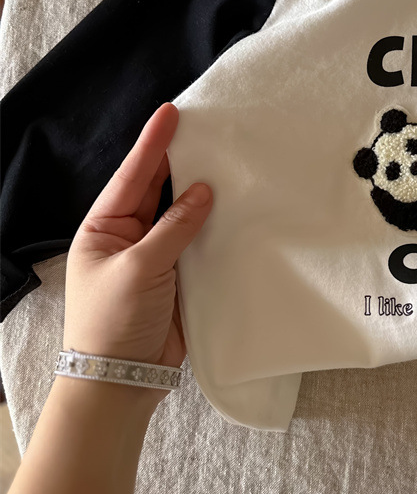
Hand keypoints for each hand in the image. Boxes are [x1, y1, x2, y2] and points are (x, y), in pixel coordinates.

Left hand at [63, 102, 212, 381]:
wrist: (122, 381)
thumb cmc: (114, 321)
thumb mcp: (138, 268)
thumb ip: (173, 228)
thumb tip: (205, 192)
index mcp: (103, 228)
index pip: (132, 177)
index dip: (153, 144)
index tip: (171, 112)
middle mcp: (129, 237)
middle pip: (157, 190)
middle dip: (179, 160)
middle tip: (204, 127)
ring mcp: (156, 257)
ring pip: (182, 215)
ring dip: (201, 192)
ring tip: (225, 159)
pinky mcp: (180, 278)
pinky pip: (199, 243)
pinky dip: (215, 225)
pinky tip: (234, 207)